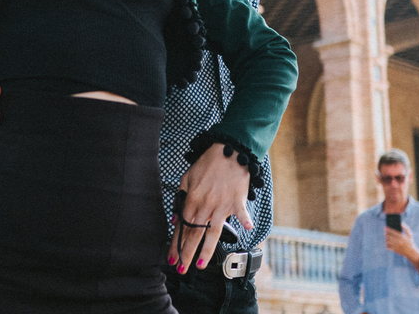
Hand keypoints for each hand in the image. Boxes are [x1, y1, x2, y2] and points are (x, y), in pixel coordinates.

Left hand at [169, 147, 252, 273]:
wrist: (228, 150)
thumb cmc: (208, 163)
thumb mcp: (187, 178)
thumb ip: (180, 198)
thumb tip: (175, 218)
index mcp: (192, 199)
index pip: (182, 227)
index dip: (176, 244)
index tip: (172, 258)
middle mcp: (206, 205)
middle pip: (195, 233)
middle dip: (187, 253)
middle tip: (181, 269)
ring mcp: (222, 204)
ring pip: (213, 231)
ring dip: (206, 249)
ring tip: (200, 264)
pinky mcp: (237, 200)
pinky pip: (241, 212)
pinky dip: (245, 219)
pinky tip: (246, 229)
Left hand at [385, 224, 418, 260]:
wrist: (411, 252)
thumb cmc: (410, 242)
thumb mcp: (409, 235)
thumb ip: (406, 228)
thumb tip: (401, 223)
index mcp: (402, 237)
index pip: (392, 232)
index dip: (388, 229)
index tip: (385, 227)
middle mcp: (398, 241)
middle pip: (389, 236)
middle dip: (386, 234)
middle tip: (385, 233)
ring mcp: (396, 246)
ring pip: (387, 241)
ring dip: (386, 239)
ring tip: (387, 238)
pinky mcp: (394, 250)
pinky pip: (387, 247)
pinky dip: (387, 245)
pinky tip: (388, 243)